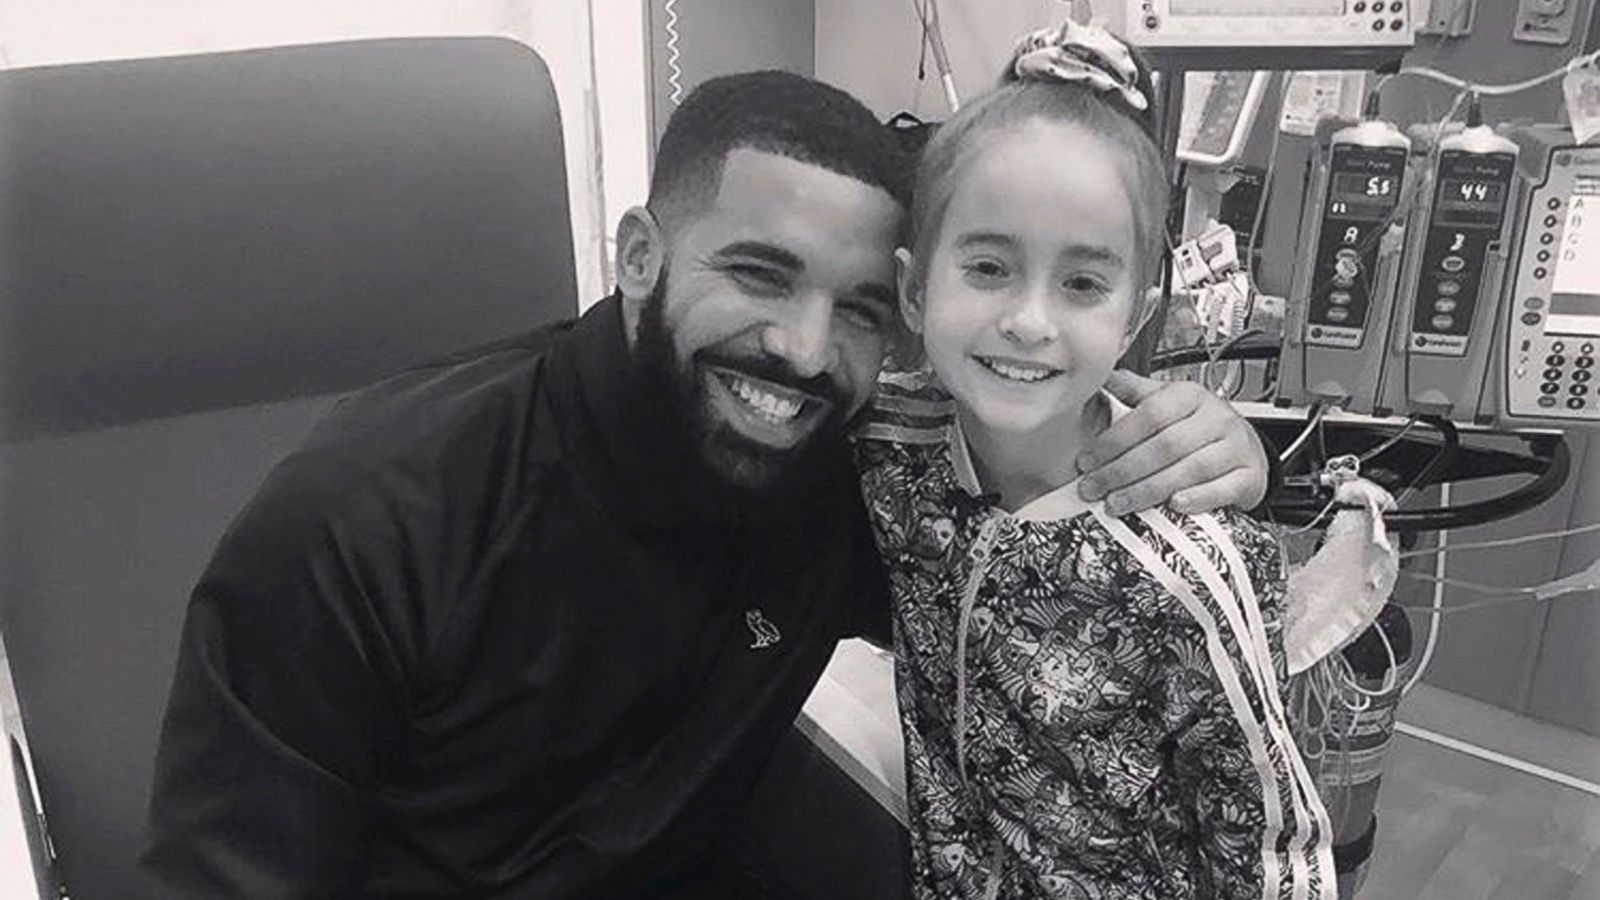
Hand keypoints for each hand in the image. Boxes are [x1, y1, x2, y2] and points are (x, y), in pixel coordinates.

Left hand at [1076, 370, 1267, 515]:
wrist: (1245, 447)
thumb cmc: (1199, 427)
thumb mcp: (1168, 402)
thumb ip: (1134, 392)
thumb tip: (1099, 379)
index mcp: (1190, 395)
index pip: (1149, 414)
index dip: (1114, 440)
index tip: (1087, 461)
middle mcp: (1216, 418)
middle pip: (1165, 446)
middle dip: (1122, 471)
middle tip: (1094, 488)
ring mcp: (1236, 447)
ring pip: (1190, 469)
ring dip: (1148, 490)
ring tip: (1118, 503)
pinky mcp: (1250, 476)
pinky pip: (1223, 489)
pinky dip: (1198, 499)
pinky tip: (1174, 505)